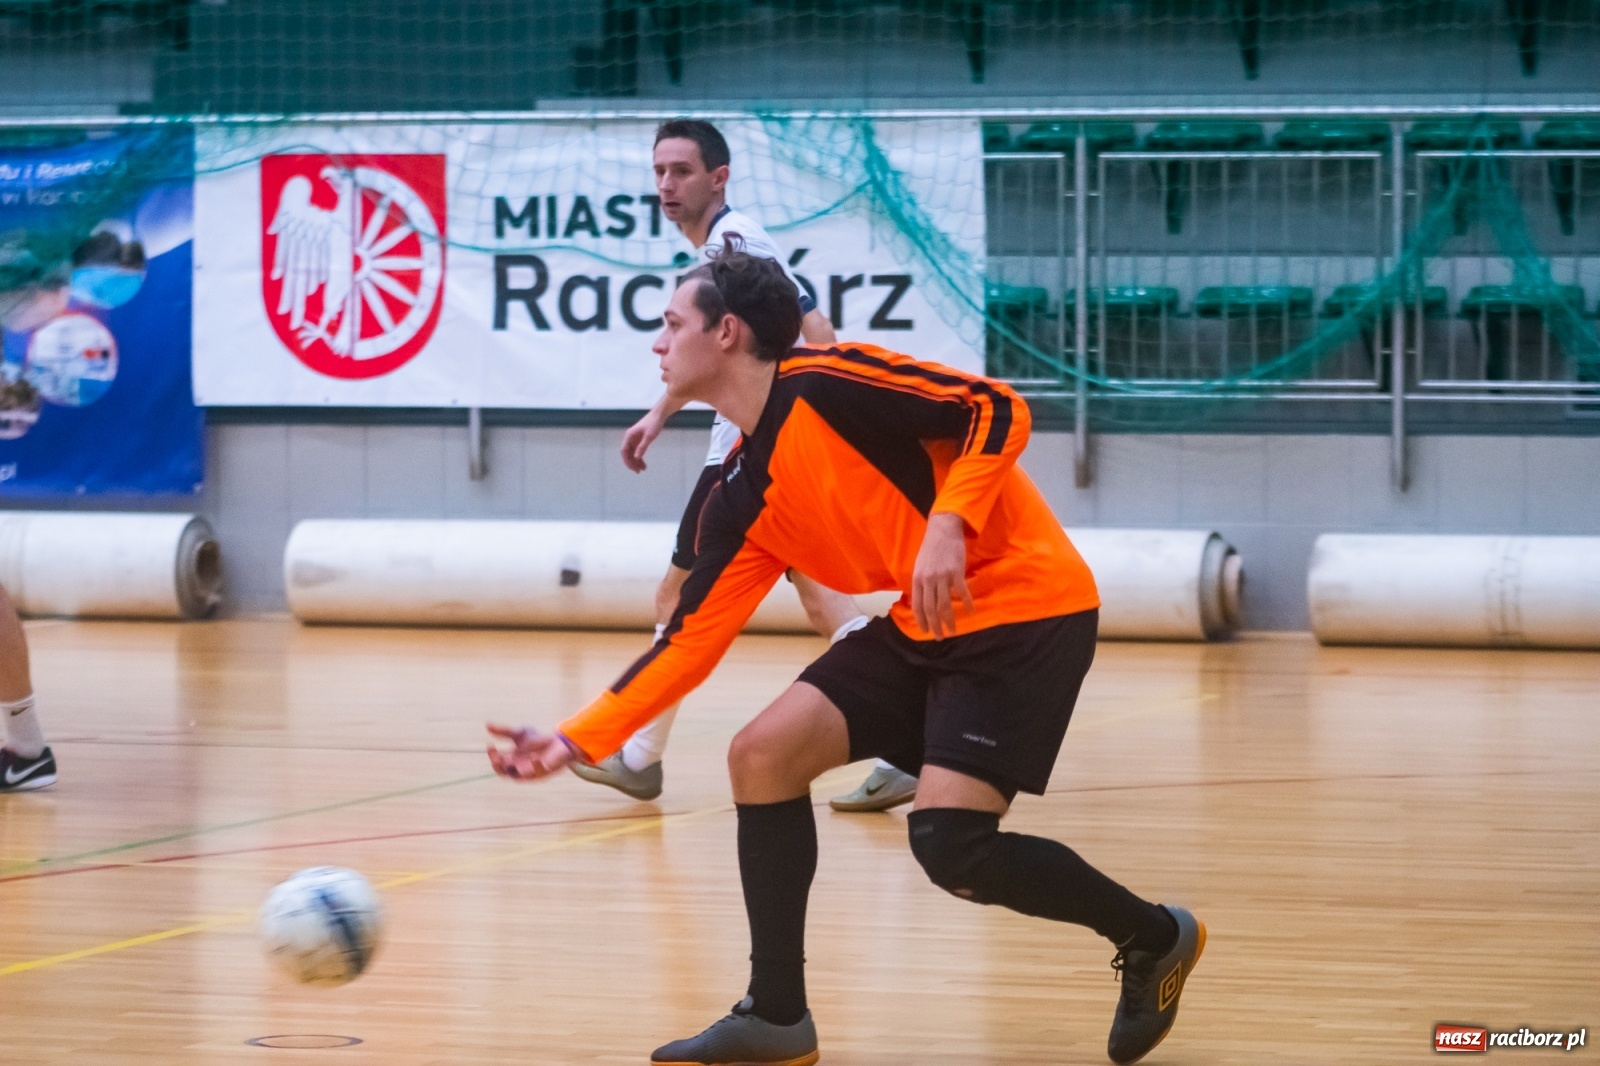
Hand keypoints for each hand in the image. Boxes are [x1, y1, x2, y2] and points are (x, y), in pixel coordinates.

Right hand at [486, 723, 576, 780]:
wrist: (558, 741)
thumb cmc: (537, 739)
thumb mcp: (519, 733)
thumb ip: (504, 731)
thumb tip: (487, 724)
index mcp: (511, 760)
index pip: (497, 762)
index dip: (492, 755)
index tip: (490, 745)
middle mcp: (518, 769)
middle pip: (503, 772)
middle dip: (498, 765)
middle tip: (496, 756)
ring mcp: (530, 772)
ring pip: (518, 776)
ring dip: (513, 769)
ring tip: (509, 759)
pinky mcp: (544, 771)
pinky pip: (538, 772)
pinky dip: (536, 765)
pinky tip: (534, 757)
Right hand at [621, 395, 684, 471]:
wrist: (659, 414)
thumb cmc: (654, 423)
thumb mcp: (649, 436)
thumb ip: (642, 447)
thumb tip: (636, 457)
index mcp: (629, 436)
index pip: (624, 451)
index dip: (627, 461)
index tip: (633, 469)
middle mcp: (630, 438)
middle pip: (627, 454)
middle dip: (632, 463)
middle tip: (638, 471)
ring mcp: (634, 439)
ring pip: (632, 453)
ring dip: (636, 461)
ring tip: (643, 469)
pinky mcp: (640, 439)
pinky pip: (637, 451)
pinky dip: (640, 457)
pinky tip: (644, 464)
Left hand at [910, 512, 974, 638]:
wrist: (943, 529)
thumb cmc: (931, 548)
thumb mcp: (919, 565)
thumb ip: (920, 583)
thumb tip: (921, 600)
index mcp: (917, 579)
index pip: (917, 605)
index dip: (921, 620)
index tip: (926, 631)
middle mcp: (928, 580)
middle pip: (931, 608)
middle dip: (935, 625)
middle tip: (939, 637)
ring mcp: (943, 576)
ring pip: (945, 604)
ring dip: (949, 620)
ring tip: (952, 631)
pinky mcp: (956, 571)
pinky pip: (962, 592)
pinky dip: (967, 603)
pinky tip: (970, 612)